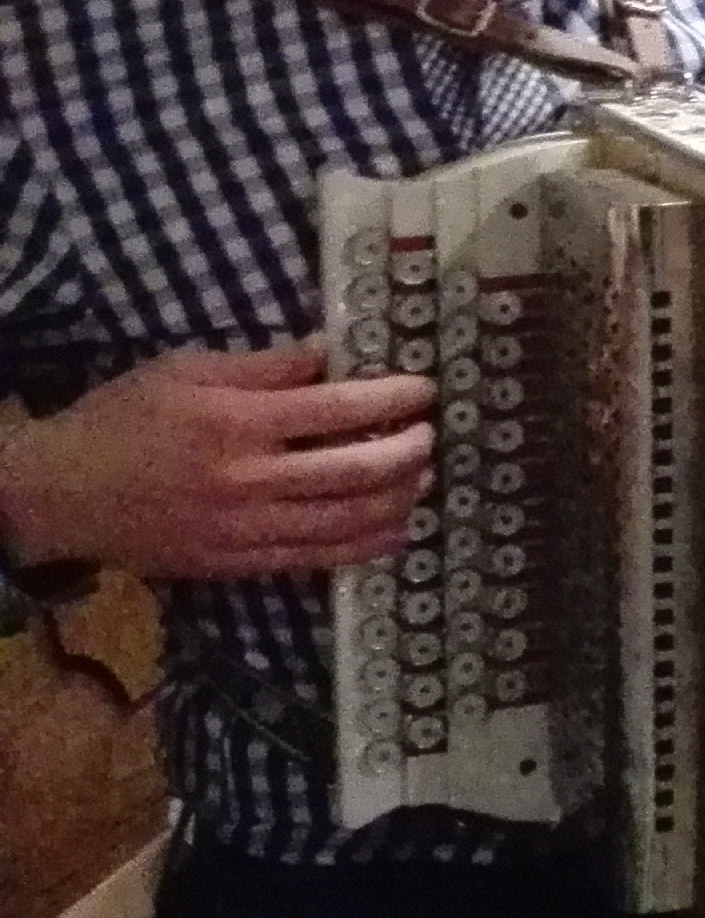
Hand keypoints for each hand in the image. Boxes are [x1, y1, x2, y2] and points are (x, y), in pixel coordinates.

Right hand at [0, 344, 433, 579]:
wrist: (59, 494)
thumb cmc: (122, 419)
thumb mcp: (186, 370)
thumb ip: (264, 366)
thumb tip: (330, 353)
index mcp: (237, 422)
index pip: (338, 409)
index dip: (393, 399)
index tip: (426, 389)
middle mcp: (248, 479)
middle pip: (356, 471)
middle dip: (409, 452)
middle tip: (433, 435)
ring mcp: (244, 529)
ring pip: (346, 522)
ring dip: (399, 501)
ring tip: (425, 479)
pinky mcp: (236, 564)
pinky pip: (316, 559)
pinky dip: (365, 547)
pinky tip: (396, 531)